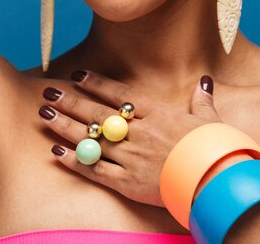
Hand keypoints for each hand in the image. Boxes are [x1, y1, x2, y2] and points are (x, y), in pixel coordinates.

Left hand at [38, 70, 220, 205]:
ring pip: (90, 138)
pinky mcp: (127, 183)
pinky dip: (74, 162)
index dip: (96, 83)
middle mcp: (139, 131)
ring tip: (43, 114)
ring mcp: (131, 157)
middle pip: (97, 113)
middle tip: (47, 91)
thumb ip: (201, 100)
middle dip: (70, 101)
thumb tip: (204, 81)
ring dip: (65, 126)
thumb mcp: (209, 120)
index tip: (77, 75)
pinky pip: (94, 171)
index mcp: (158, 113)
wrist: (216, 183)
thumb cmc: (215, 150)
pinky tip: (56, 152)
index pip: (119, 93)